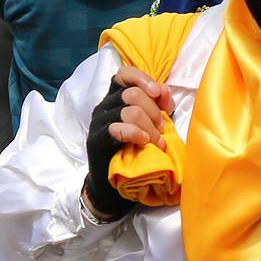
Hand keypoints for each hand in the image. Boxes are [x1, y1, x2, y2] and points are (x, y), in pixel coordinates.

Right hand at [82, 67, 173, 220]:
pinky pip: (116, 129)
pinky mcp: (96, 142)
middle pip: (132, 94)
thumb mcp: (151, 123)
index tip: (158, 94)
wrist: (114, 185)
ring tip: (157, 142)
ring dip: (149, 126)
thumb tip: (164, 90)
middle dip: (153, 112)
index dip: (142, 79)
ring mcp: (98, 124)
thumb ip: (158, 104)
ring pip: (128, 111)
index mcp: (115, 98)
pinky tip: (143, 142)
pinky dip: (134, 133)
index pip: (124, 75)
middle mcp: (104, 107)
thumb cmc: (134, 151)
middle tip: (161, 131)